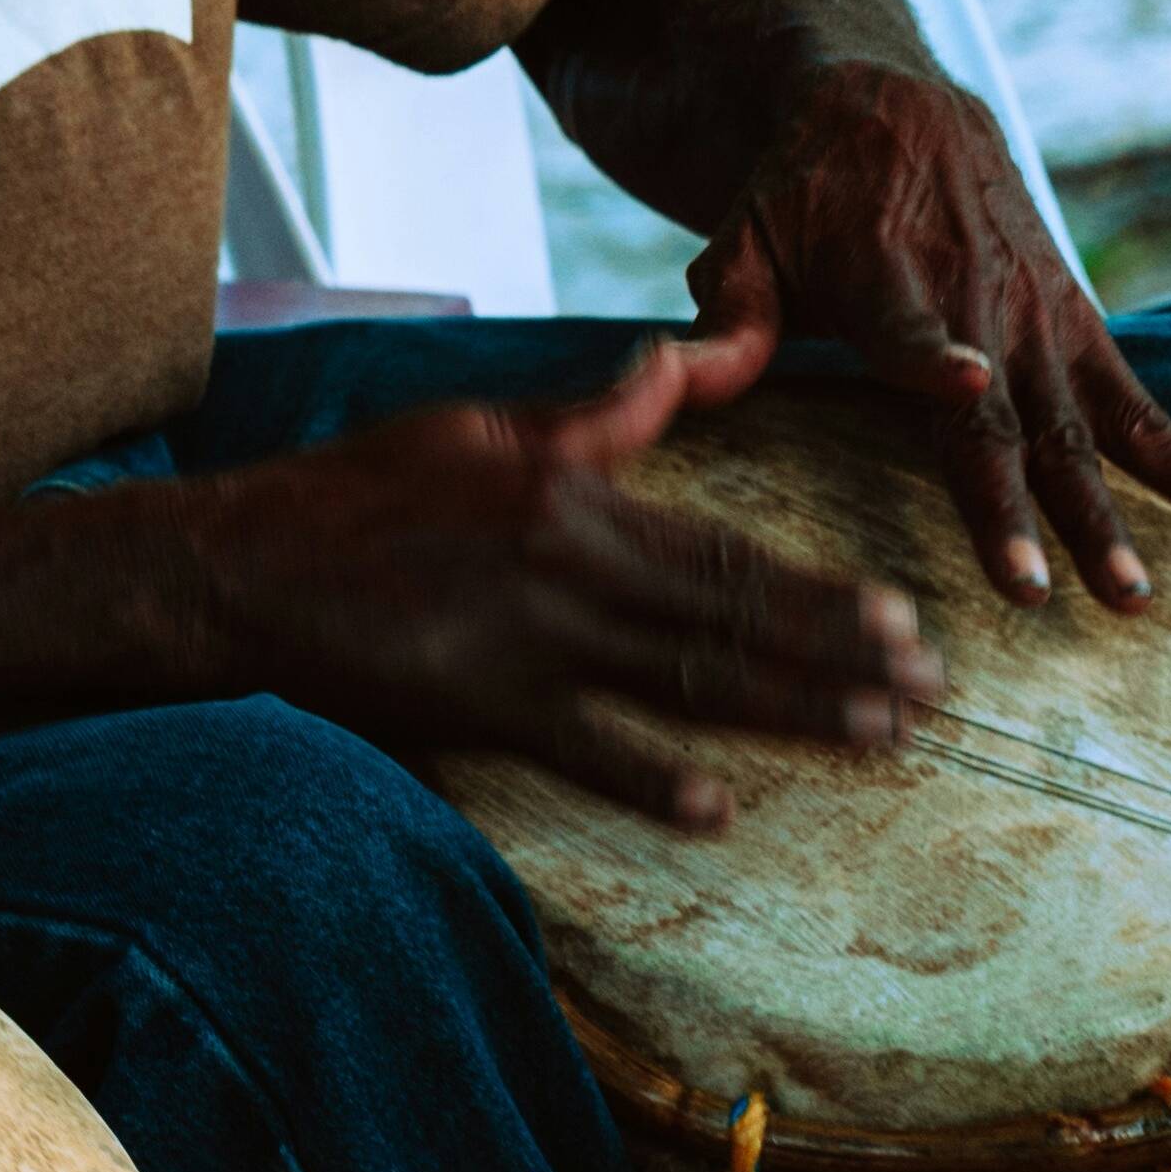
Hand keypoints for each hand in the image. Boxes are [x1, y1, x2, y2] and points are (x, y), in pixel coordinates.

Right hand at [181, 336, 939, 828]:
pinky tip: (719, 808)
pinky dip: (653, 780)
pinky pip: (584, 749)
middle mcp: (567, 563)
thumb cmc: (353, 492)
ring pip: (687, 681)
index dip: (821, 588)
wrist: (241, 564)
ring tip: (876, 738)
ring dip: (791, 712)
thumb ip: (593, 415)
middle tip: (929, 692)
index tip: (902, 616)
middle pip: (731, 618)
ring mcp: (526, 638)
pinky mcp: (479, 702)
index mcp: (573, 491)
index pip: (725, 547)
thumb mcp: (475, 426)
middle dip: (842, 657)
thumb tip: (680, 362)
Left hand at [689, 57, 1170, 610]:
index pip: (910, 327)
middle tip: (1051, 590)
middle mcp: (976, 303)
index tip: (965, 383)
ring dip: (1116, 510)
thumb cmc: (801, 190)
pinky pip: (1140, 403)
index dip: (934, 357)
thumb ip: (728, 313)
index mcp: (886, 279)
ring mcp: (1038, 319)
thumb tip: (684, 375)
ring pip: (1082, 426)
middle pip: (1005, 414)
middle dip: (1029, 504)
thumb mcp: (745, 232)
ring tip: (1140, 591)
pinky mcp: (1078, 324)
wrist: (894, 103)